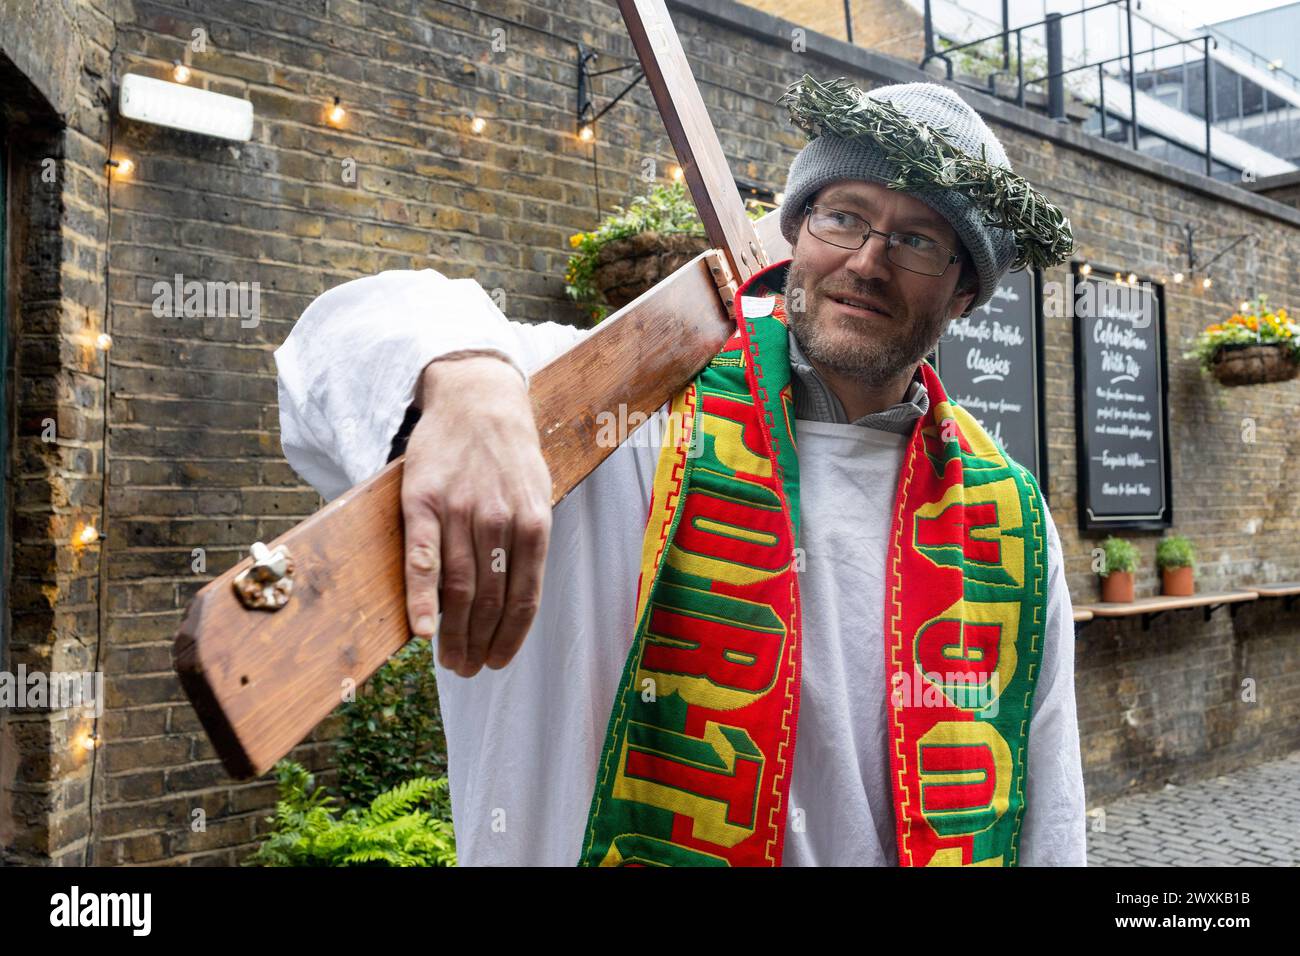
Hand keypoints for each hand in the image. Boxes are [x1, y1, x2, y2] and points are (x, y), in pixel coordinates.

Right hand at [402, 355, 552, 677]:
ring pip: (458, 586)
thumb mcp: (539, 492)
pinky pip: (422, 556)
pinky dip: (422, 597)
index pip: (524, 596)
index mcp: (534, 522)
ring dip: (454, 633)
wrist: (478, 397)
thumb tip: (521, 595)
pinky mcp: (423, 499)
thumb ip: (530, 540)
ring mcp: (460, 509)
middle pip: (489, 599)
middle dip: (479, 644)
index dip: (510, 637)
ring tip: (449, 661)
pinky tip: (423, 629)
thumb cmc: (510, 454)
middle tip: (467, 670)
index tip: (497, 663)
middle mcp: (499, 519)